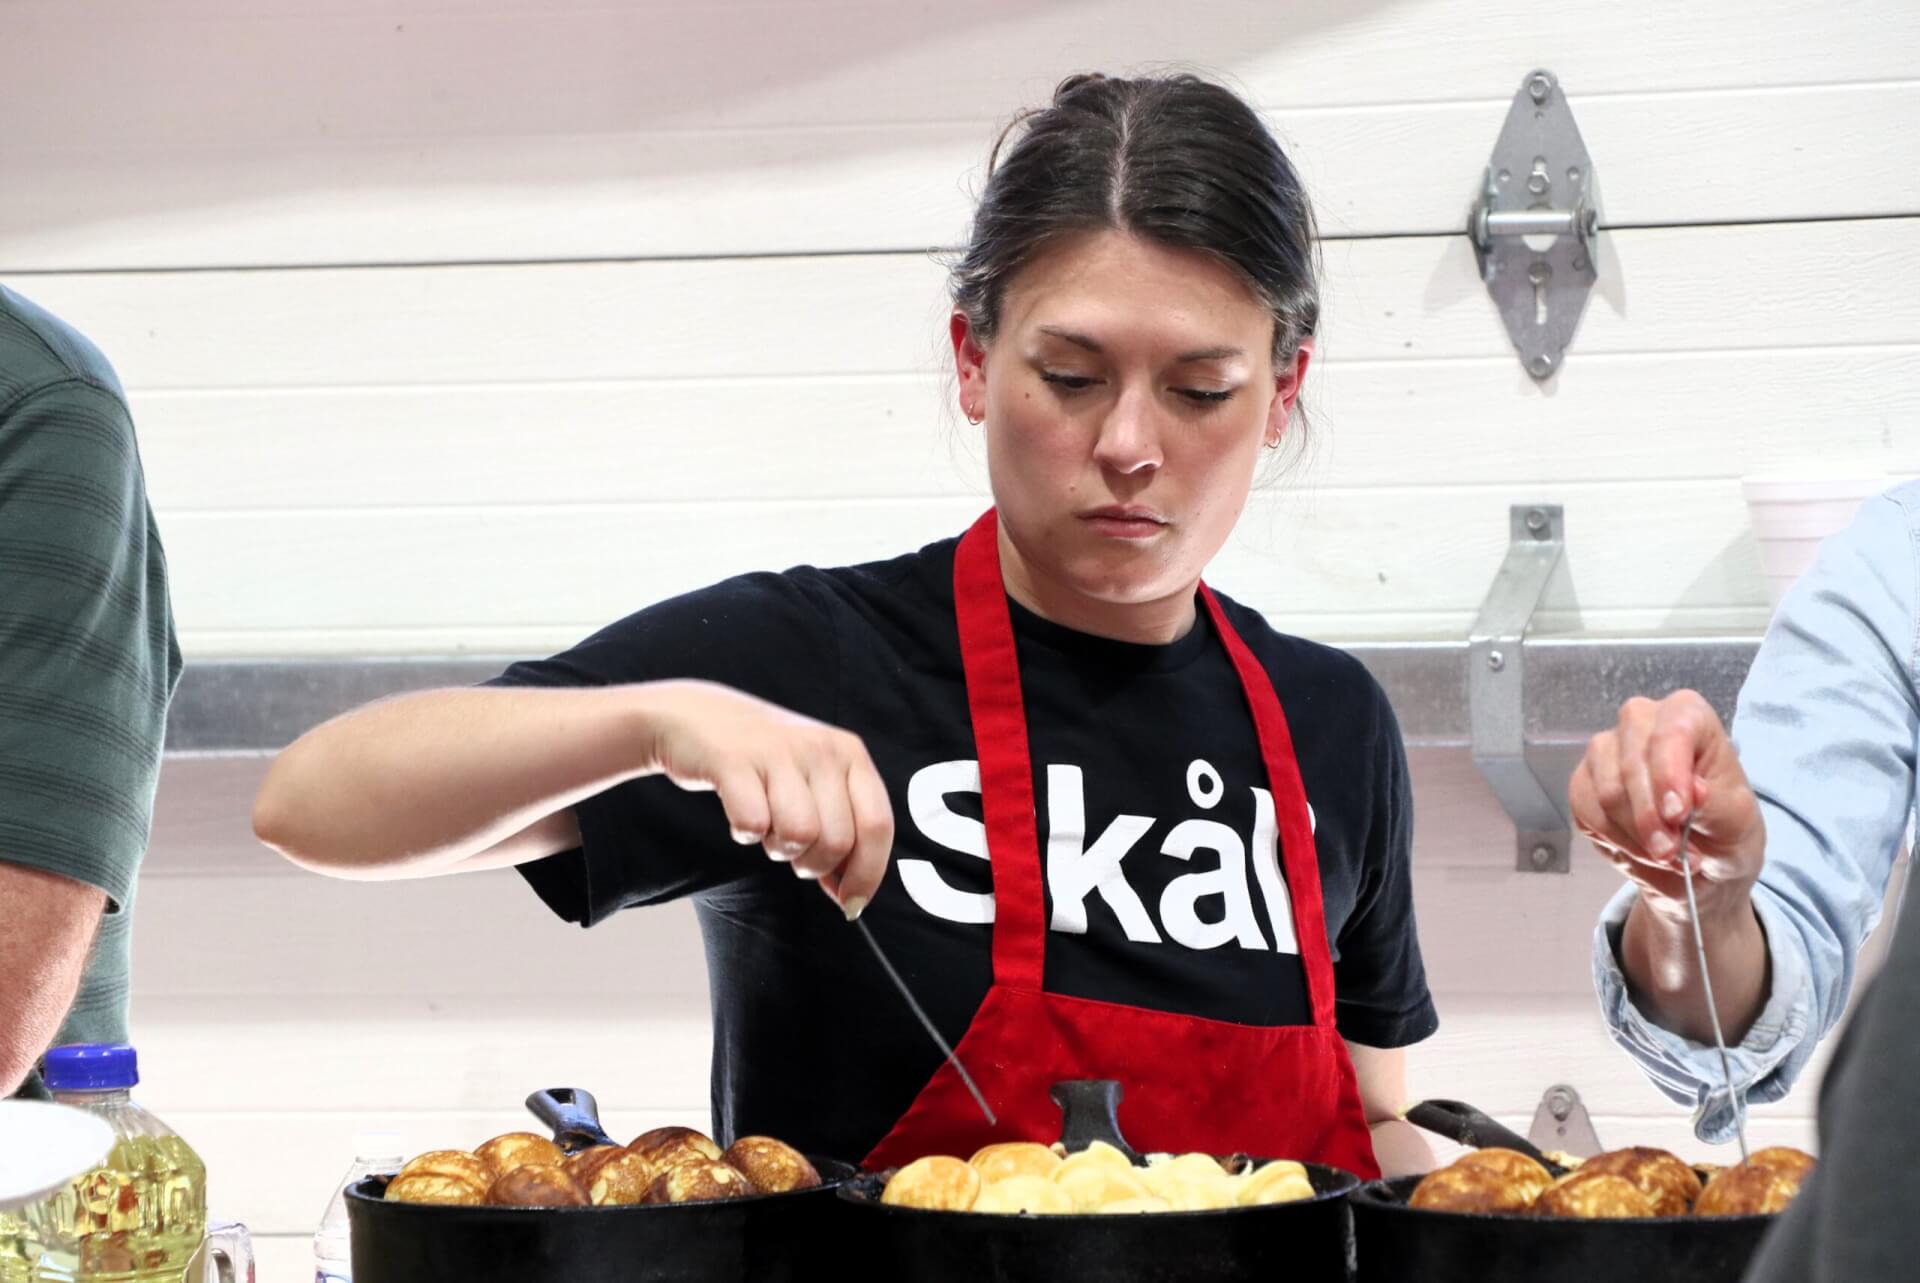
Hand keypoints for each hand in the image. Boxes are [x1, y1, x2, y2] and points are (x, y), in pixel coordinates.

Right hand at [636, 680, 893, 917]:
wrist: (695, 717)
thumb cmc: (763, 762)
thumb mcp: (814, 781)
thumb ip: (840, 829)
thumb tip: (852, 897)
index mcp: (850, 754)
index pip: (877, 826)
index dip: (867, 874)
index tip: (850, 903)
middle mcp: (821, 749)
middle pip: (837, 842)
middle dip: (812, 865)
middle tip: (790, 850)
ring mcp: (778, 752)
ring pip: (799, 836)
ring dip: (778, 849)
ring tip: (766, 829)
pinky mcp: (734, 760)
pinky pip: (753, 824)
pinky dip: (745, 834)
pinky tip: (740, 817)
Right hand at [1567, 691, 1765, 918]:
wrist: (1701, 857)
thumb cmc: (1724, 826)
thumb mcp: (1737, 818)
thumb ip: (1717, 803)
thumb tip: (1695, 790)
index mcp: (1686, 714)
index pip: (1670, 733)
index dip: (1669, 775)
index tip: (1678, 816)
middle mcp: (1639, 723)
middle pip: (1631, 765)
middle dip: (1650, 817)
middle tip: (1672, 853)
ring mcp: (1605, 751)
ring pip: (1607, 793)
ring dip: (1636, 835)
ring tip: (1666, 856)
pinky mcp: (1583, 783)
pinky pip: (1588, 813)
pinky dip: (1617, 842)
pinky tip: (1643, 851)